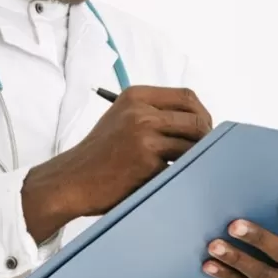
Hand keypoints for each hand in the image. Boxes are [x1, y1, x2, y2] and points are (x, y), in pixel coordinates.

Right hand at [21, 85, 211, 242]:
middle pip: (195, 120)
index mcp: (135, 96)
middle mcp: (140, 112)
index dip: (202, 114)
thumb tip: (198, 122)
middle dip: (205, 139)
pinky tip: (170, 181)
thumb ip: (153, 113)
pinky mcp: (146, 163)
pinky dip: (179, 175)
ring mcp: (143, 137)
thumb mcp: (121, 118)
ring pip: (192, 145)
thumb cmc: (99, 154)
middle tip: (202, 154)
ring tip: (186, 168)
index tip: (203, 130)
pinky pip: (178, 168)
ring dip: (194, 159)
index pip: (187, 96)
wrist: (71, 180)